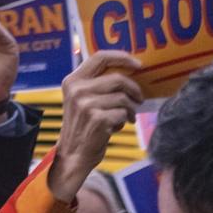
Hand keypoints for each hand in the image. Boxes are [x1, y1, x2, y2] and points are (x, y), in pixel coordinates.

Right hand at [50, 52, 142, 202]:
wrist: (73, 155)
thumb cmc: (82, 127)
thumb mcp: (80, 100)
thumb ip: (96, 84)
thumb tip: (128, 71)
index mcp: (73, 81)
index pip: (100, 57)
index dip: (122, 57)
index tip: (137, 65)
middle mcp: (77, 90)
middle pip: (117, 78)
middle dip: (133, 89)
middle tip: (139, 98)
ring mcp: (86, 105)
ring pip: (123, 97)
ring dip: (130, 108)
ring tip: (128, 116)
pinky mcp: (97, 119)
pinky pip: (122, 113)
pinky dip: (125, 119)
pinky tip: (119, 126)